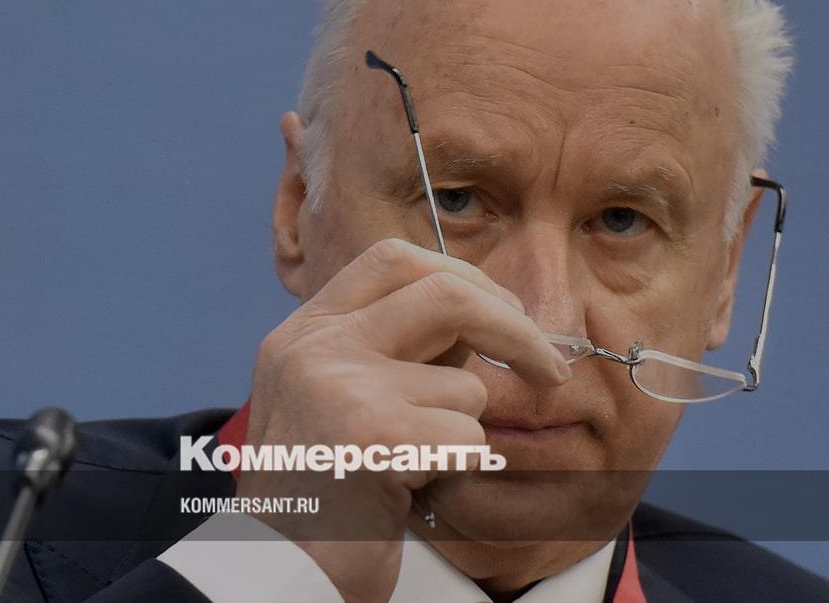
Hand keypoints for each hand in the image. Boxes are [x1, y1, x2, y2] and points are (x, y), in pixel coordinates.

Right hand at [236, 238, 569, 602]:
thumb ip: (396, 347)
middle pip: (446, 292)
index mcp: (306, 329)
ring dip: (462, 430)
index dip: (466, 277)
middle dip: (515, 329)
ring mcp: (338, 385)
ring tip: (413, 464)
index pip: (396, 259)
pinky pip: (466, 437)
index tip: (506, 313)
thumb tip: (489, 313)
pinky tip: (411, 491)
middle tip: (550, 368)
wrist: (278, 570)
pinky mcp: (370, 435)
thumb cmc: (326, 488)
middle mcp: (314, 345)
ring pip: (464, 385)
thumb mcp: (340, 394)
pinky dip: (458, 469)